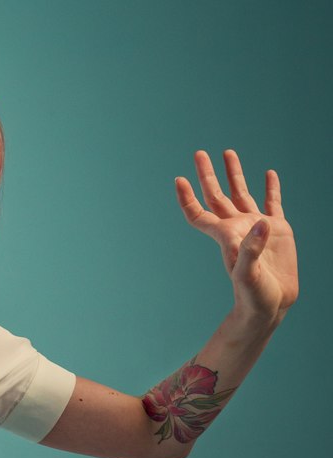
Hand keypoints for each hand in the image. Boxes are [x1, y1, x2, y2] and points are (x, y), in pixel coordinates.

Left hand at [174, 149, 298, 326]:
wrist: (272, 305)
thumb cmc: (254, 295)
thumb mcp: (248, 274)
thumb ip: (252, 249)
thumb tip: (261, 223)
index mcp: (225, 236)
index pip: (199, 213)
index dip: (187, 197)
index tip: (179, 179)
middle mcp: (237, 227)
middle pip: (217, 195)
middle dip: (207, 174)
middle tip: (199, 153)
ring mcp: (257, 227)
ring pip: (241, 193)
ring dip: (234, 174)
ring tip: (228, 152)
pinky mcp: (278, 230)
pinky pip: (272, 203)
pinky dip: (271, 188)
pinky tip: (268, 174)